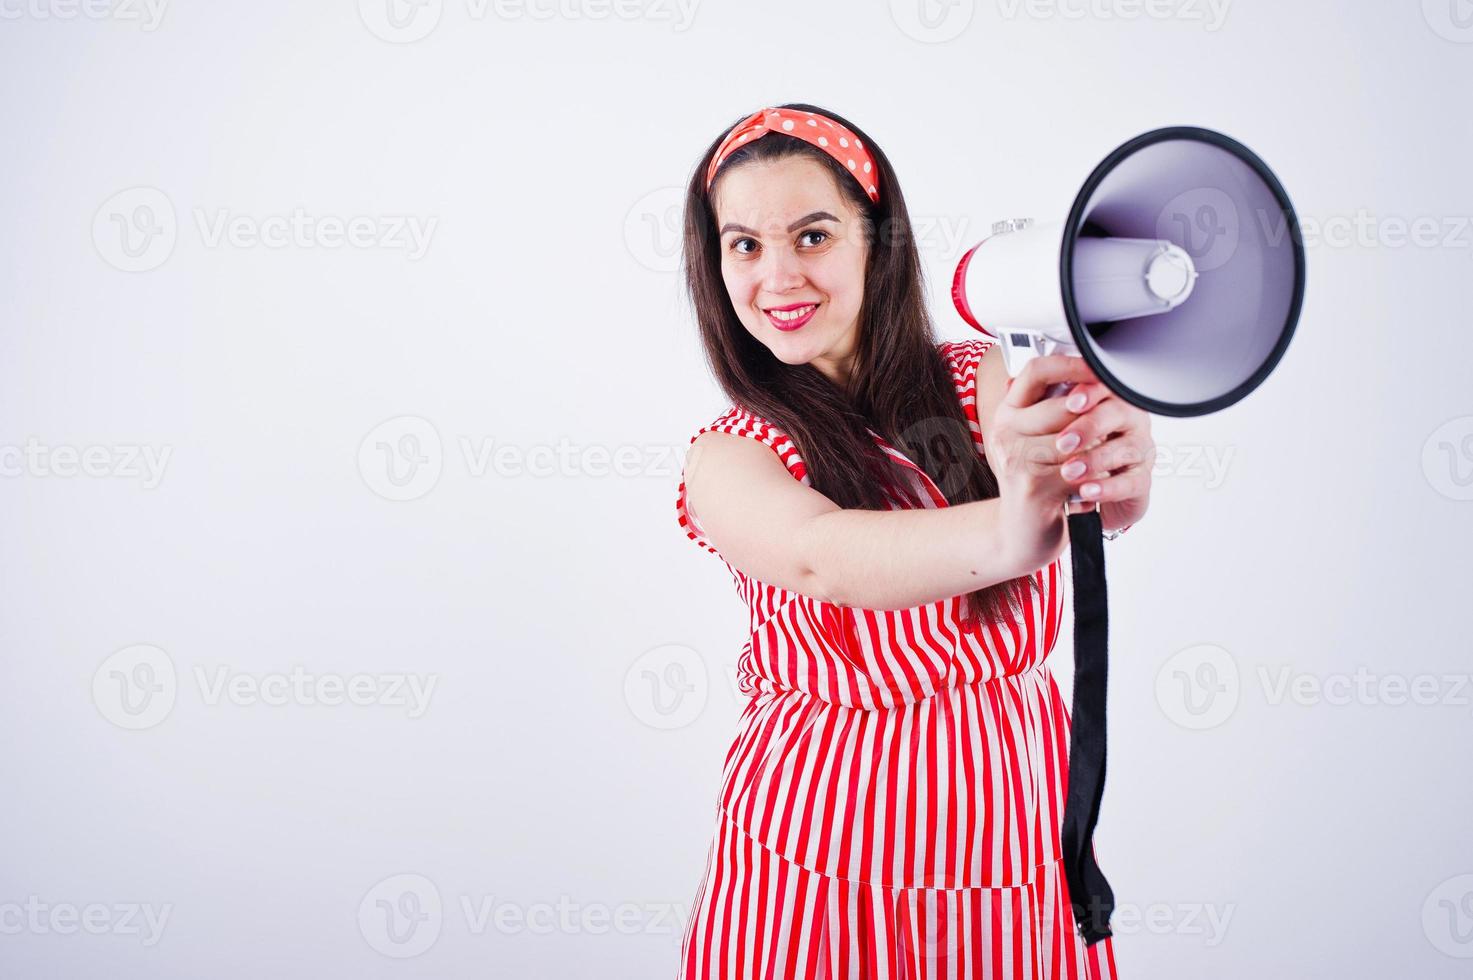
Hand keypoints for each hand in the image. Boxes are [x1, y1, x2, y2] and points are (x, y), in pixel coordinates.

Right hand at [984, 354, 1112, 574]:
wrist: (1023, 534)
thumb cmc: (1038, 483)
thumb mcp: (1038, 440)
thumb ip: (1053, 409)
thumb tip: (1086, 376)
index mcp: (1007, 413)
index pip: (1037, 370)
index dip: (1073, 366)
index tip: (1099, 371)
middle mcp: (1004, 432)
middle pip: (1062, 405)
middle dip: (1095, 416)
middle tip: (1114, 425)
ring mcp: (1015, 459)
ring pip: (1074, 438)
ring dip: (1098, 449)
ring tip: (1105, 458)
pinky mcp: (1031, 486)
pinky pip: (1079, 470)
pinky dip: (1095, 478)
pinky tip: (1096, 483)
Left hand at [1048, 376, 1153, 532]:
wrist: (1082, 501)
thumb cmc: (1064, 456)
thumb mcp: (1048, 431)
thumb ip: (1035, 406)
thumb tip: (1008, 384)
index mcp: (1102, 398)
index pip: (1101, 381)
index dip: (1090, 393)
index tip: (1070, 401)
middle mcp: (1125, 419)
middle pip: (1117, 411)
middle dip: (1087, 427)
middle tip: (1062, 443)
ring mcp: (1138, 449)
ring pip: (1126, 447)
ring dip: (1095, 460)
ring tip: (1069, 471)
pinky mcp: (1141, 480)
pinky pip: (1131, 482)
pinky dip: (1107, 488)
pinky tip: (1086, 492)